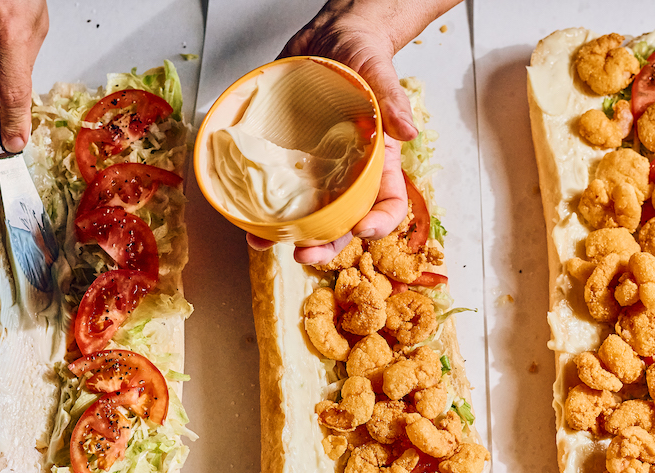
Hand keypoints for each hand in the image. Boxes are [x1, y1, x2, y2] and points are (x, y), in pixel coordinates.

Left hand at [247, 0, 459, 262]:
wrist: (328, 36)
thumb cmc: (361, 53)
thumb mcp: (378, 70)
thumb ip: (392, 99)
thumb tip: (407, 130)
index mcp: (377, 160)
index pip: (387, 202)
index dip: (380, 223)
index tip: (362, 230)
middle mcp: (346, 172)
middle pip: (343, 222)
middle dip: (326, 246)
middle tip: (306, 256)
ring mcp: (315, 169)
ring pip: (307, 215)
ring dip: (288, 237)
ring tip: (265, 245)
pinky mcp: (287, 160)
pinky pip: (277, 192)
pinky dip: (262, 210)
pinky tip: (247, 221)